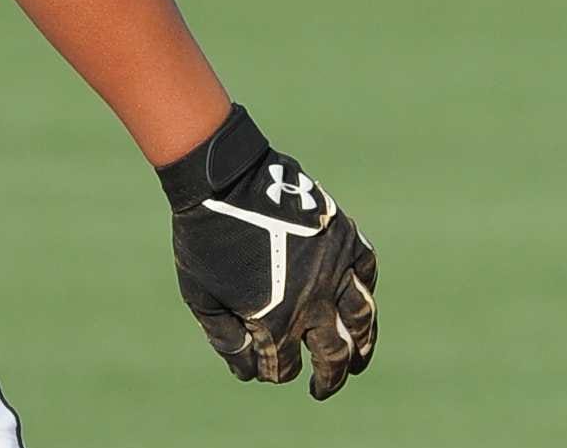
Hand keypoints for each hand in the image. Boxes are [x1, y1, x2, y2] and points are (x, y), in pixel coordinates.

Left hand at [159, 106, 378, 399]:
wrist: (223, 179)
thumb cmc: (203, 238)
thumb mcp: (199, 295)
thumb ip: (225, 337)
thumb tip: (248, 369)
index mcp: (275, 321)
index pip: (284, 366)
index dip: (275, 373)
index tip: (269, 371)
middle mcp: (313, 302)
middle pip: (333, 354)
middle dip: (329, 377)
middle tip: (323, 388)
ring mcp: (334, 270)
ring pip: (362, 320)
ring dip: (363, 346)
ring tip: (359, 361)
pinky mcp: (346, 239)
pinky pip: (368, 272)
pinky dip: (367, 290)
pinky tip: (361, 303)